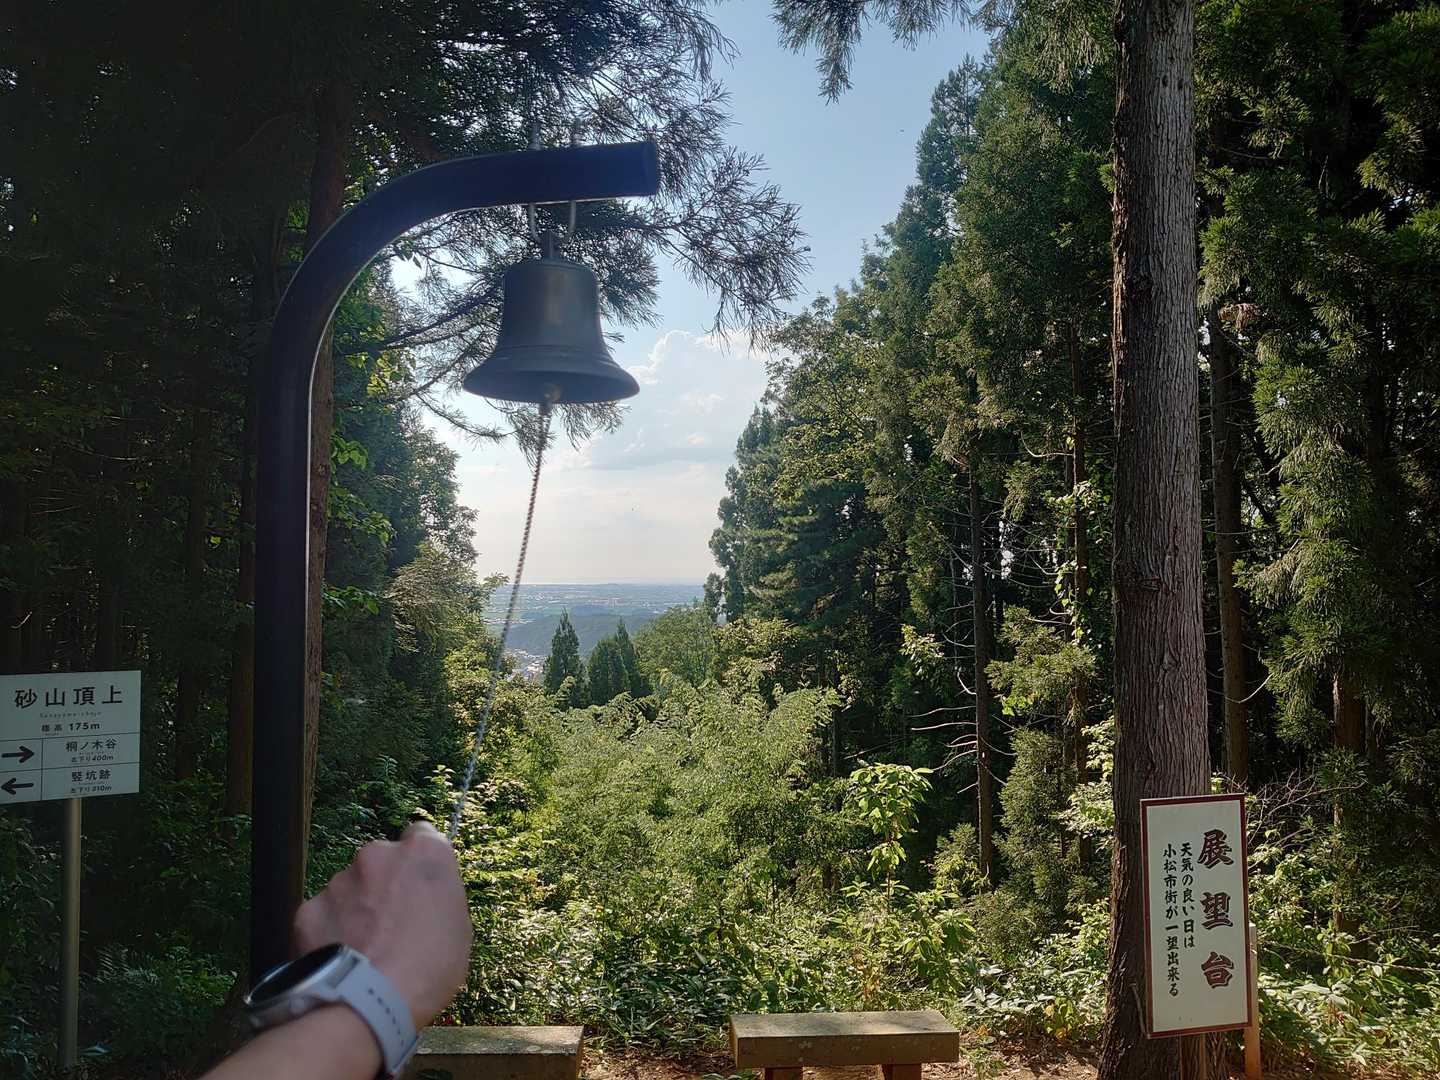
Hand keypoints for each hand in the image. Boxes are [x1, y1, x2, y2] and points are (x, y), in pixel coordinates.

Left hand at [294, 820, 472, 1028]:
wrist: (369, 1002)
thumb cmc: (430, 968)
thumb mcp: (458, 928)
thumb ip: (438, 897)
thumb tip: (423, 899)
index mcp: (424, 853)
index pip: (421, 835)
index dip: (418, 864)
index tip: (418, 888)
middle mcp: (378, 854)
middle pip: (381, 861)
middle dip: (384, 884)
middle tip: (390, 924)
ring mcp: (339, 879)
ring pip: (349, 887)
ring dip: (356, 907)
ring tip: (363, 948)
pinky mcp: (308, 907)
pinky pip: (323, 914)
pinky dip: (329, 930)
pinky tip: (339, 957)